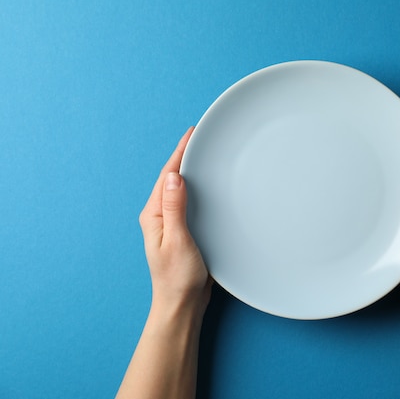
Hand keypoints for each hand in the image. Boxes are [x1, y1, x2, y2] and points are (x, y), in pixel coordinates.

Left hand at [138, 127, 211, 313]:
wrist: (182, 304)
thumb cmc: (178, 278)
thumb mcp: (177, 240)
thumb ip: (175, 208)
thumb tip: (174, 176)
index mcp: (154, 215)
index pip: (167, 176)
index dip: (179, 153)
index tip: (191, 133)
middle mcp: (160, 216)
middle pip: (172, 178)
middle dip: (184, 156)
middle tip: (199, 137)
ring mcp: (171, 224)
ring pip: (181, 189)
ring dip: (190, 170)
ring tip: (204, 153)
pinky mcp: (183, 231)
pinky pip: (189, 202)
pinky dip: (198, 188)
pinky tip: (208, 185)